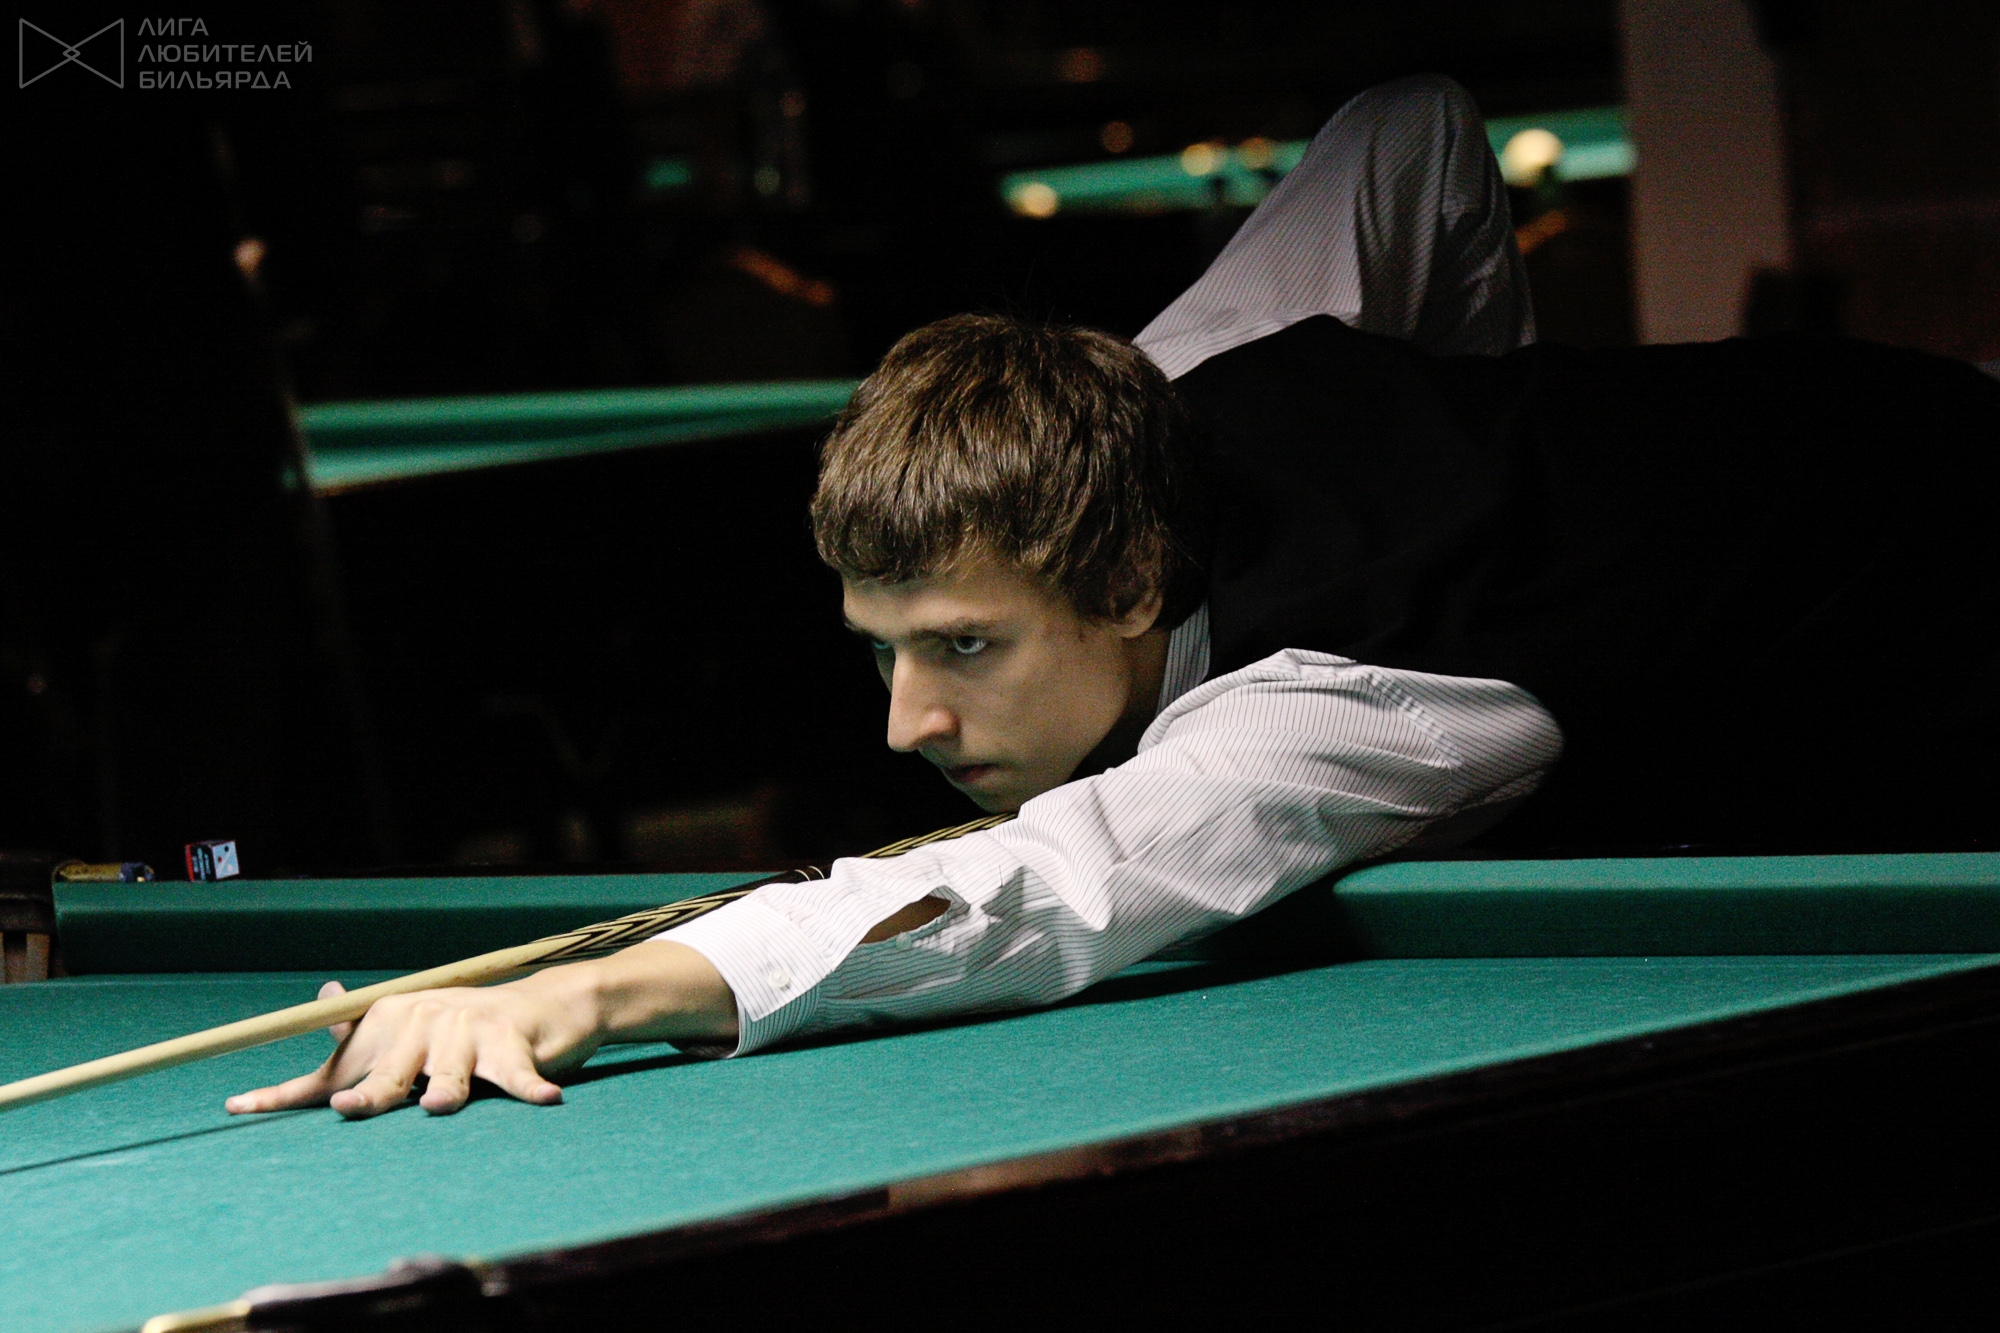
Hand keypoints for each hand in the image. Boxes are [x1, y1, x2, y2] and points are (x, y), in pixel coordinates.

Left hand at [225, 941, 736, 1118]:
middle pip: (391, 1075)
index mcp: (393, 1019)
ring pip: (450, 1076)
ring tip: (440, 1106)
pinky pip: (518, 1074)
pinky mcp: (516, 1042)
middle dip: (372, 1093)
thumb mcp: (410, 1031)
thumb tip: (321, 998)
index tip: (239, 1107)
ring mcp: (471, 1030)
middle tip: (347, 1108)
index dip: (288, 1092)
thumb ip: (359, 1036)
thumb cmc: (468, 1029)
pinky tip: (546, 1100)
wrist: (546, 1007)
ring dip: (447, 1090)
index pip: (334, 1065)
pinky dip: (530, 1088)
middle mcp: (426, 1019)